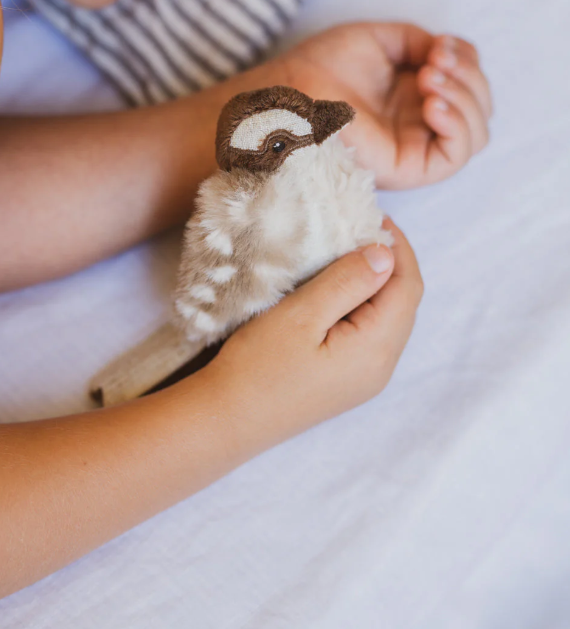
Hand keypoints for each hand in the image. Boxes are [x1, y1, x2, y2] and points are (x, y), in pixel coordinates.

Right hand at [207, 220, 422, 451]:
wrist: (227, 420)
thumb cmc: (258, 367)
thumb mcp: (302, 315)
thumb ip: (347, 282)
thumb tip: (385, 253)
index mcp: (376, 350)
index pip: (407, 286)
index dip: (398, 247)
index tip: (373, 215)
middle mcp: (381, 367)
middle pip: (403, 302)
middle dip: (390, 261)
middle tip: (360, 227)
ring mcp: (365, 377)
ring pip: (388, 317)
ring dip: (376, 282)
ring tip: (347, 251)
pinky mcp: (348, 380)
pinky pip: (371, 332)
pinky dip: (363, 303)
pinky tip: (337, 288)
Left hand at [276, 22, 491, 188]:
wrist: (289, 94)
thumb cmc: (321, 67)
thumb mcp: (378, 39)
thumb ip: (419, 41)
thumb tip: (447, 52)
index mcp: (414, 94)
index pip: (468, 82)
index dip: (467, 60)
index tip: (440, 45)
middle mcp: (419, 122)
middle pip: (480, 107)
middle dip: (468, 77)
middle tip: (434, 62)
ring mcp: (416, 145)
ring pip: (476, 133)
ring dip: (465, 98)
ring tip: (429, 79)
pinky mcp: (409, 167)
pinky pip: (455, 156)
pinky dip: (458, 126)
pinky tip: (433, 104)